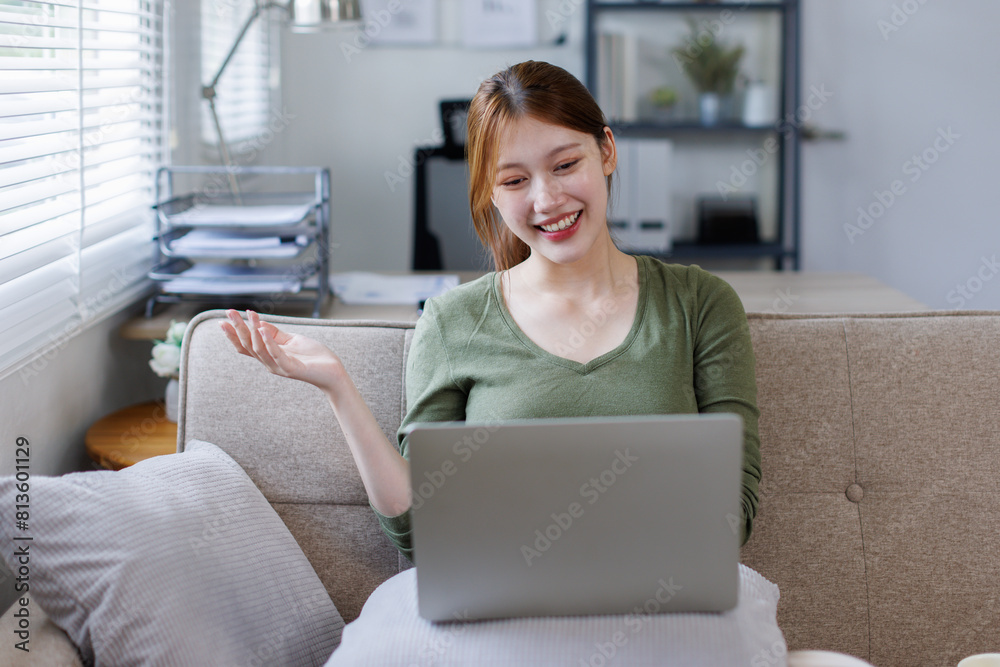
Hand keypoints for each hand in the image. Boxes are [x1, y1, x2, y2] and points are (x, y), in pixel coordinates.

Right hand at [219, 309, 344, 392]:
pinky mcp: (291, 368)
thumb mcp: (292, 340)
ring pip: (259, 349)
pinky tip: (262, 329)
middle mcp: (270, 363)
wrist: (333, 371)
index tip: (223, 319)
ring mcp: (279, 367)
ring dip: (252, 331)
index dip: (233, 334)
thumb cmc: (313, 356)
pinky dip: (268, 341)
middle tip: (229, 312)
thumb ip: (276, 334)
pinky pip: (276, 354)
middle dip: (237, 328)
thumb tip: (258, 323)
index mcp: (269, 356)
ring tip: (248, 315)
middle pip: (248, 345)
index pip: (245, 346)